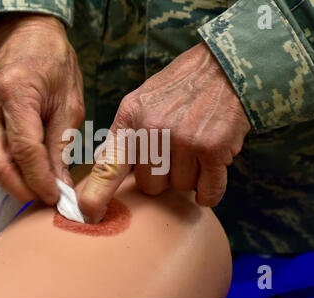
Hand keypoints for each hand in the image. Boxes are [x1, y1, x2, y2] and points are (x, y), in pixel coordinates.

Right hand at [0, 14, 84, 203]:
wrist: (27, 38)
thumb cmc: (54, 65)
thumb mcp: (70, 103)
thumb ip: (62, 144)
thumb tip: (59, 183)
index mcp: (14, 93)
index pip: (24, 150)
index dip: (40, 180)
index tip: (55, 196)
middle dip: (21, 189)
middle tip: (44, 199)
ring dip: (13, 181)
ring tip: (39, 188)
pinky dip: (6, 167)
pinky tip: (26, 171)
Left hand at [79, 42, 250, 222]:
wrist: (224, 67)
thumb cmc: (179, 87)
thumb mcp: (140, 101)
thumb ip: (123, 136)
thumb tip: (103, 168)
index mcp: (130, 118)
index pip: (108, 165)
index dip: (96, 195)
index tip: (89, 214)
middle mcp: (153, 129)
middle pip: (149, 186)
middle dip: (161, 176)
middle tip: (174, 150)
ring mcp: (184, 140)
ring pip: (179, 188)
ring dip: (188, 176)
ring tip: (194, 146)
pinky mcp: (214, 149)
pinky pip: (207, 192)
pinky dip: (209, 189)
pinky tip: (210, 166)